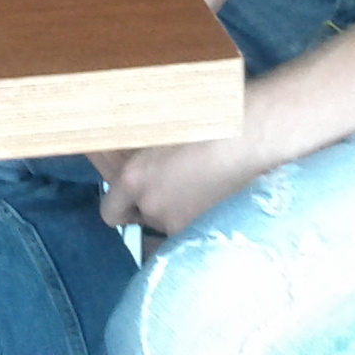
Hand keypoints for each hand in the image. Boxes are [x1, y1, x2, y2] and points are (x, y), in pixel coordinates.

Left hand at [98, 131, 278, 236]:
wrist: (246, 139)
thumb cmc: (200, 123)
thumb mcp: (154, 133)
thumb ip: (135, 156)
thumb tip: (120, 159)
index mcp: (133, 179)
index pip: (109, 212)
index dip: (119, 204)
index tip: (126, 197)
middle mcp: (152, 207)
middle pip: (139, 219)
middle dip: (146, 205)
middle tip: (162, 186)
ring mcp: (179, 223)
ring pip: (166, 225)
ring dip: (171, 211)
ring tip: (191, 187)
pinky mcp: (206, 230)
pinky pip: (189, 231)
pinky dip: (194, 219)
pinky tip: (208, 199)